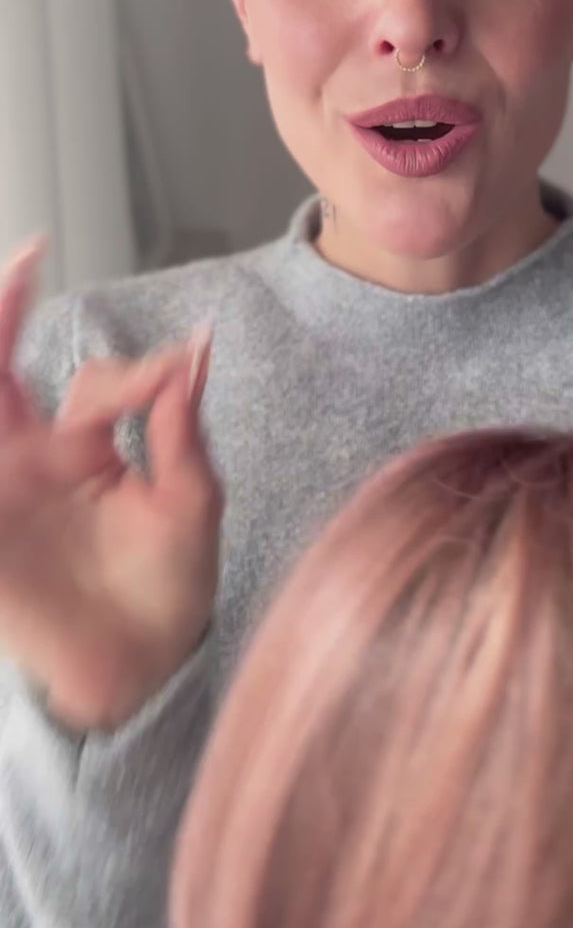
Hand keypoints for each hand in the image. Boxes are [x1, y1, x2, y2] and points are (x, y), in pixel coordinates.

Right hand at [0, 237, 222, 730]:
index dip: (131, 376)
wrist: (147, 669)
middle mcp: (29, 460)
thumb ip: (180, 424)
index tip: (173, 376)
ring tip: (2, 293)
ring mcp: (2, 491)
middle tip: (23, 258)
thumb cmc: (170, 587)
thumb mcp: (190, 498)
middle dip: (1, 307)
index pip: (92, 383)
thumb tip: (197, 345)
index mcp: (81, 447)